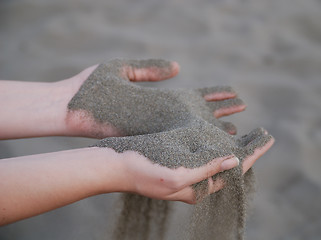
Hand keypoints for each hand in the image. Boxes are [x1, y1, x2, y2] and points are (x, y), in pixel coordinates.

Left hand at [65, 59, 245, 137]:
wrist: (67, 107)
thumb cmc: (90, 88)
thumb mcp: (122, 70)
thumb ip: (150, 70)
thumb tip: (178, 68)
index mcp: (158, 96)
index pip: (195, 95)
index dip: (216, 95)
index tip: (234, 93)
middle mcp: (162, 113)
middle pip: (200, 114)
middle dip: (222, 113)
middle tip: (242, 114)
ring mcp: (156, 127)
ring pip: (193, 130)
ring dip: (215, 130)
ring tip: (235, 132)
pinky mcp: (146, 137)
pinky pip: (178, 140)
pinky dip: (197, 142)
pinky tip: (212, 145)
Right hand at [96, 121, 273, 202]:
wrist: (113, 165)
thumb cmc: (142, 173)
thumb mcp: (177, 176)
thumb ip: (206, 170)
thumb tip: (236, 162)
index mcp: (198, 188)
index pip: (232, 171)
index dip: (252, 155)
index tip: (268, 139)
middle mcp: (195, 178)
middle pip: (228, 163)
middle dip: (247, 148)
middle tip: (264, 133)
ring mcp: (186, 167)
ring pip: (217, 154)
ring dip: (233, 141)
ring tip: (248, 130)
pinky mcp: (177, 155)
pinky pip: (202, 146)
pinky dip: (215, 136)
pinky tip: (222, 128)